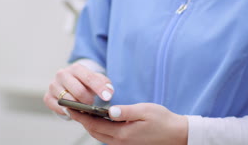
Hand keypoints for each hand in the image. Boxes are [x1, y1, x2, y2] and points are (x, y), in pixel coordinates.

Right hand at [43, 63, 113, 117]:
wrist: (70, 85)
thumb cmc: (86, 84)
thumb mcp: (97, 80)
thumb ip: (105, 84)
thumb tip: (109, 92)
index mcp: (76, 68)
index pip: (89, 78)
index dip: (99, 88)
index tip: (107, 97)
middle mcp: (62, 74)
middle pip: (78, 91)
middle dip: (88, 100)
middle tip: (93, 104)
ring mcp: (53, 85)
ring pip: (67, 100)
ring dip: (78, 107)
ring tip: (84, 109)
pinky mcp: (47, 97)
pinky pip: (58, 107)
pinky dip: (67, 111)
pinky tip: (74, 112)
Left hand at [70, 103, 187, 144]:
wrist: (177, 135)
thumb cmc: (163, 121)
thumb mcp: (145, 111)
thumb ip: (126, 111)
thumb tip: (110, 110)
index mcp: (122, 134)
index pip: (94, 124)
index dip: (80, 116)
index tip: (70, 107)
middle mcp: (120, 142)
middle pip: (93, 132)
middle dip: (82, 120)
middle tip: (71, 108)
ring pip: (99, 135)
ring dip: (89, 125)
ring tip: (81, 112)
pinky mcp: (126, 144)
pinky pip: (107, 137)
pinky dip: (99, 128)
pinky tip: (98, 119)